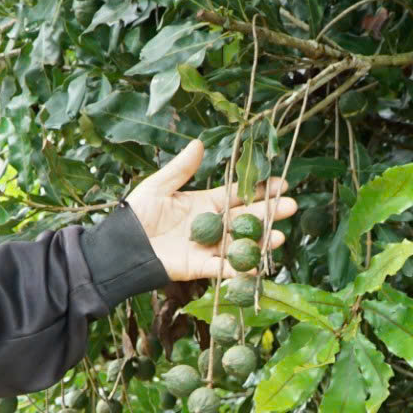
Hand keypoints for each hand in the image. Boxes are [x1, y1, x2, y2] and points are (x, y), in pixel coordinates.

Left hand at [126, 138, 298, 283]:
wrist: (121, 246)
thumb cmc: (137, 214)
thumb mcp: (158, 186)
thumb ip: (180, 169)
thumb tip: (198, 144)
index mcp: (204, 203)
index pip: (237, 195)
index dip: (259, 190)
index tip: (281, 184)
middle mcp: (211, 225)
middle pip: (245, 219)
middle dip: (269, 213)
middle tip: (291, 207)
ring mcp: (207, 247)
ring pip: (240, 244)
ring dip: (260, 241)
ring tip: (279, 236)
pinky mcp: (199, 267)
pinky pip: (224, 268)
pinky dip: (240, 268)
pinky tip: (258, 263)